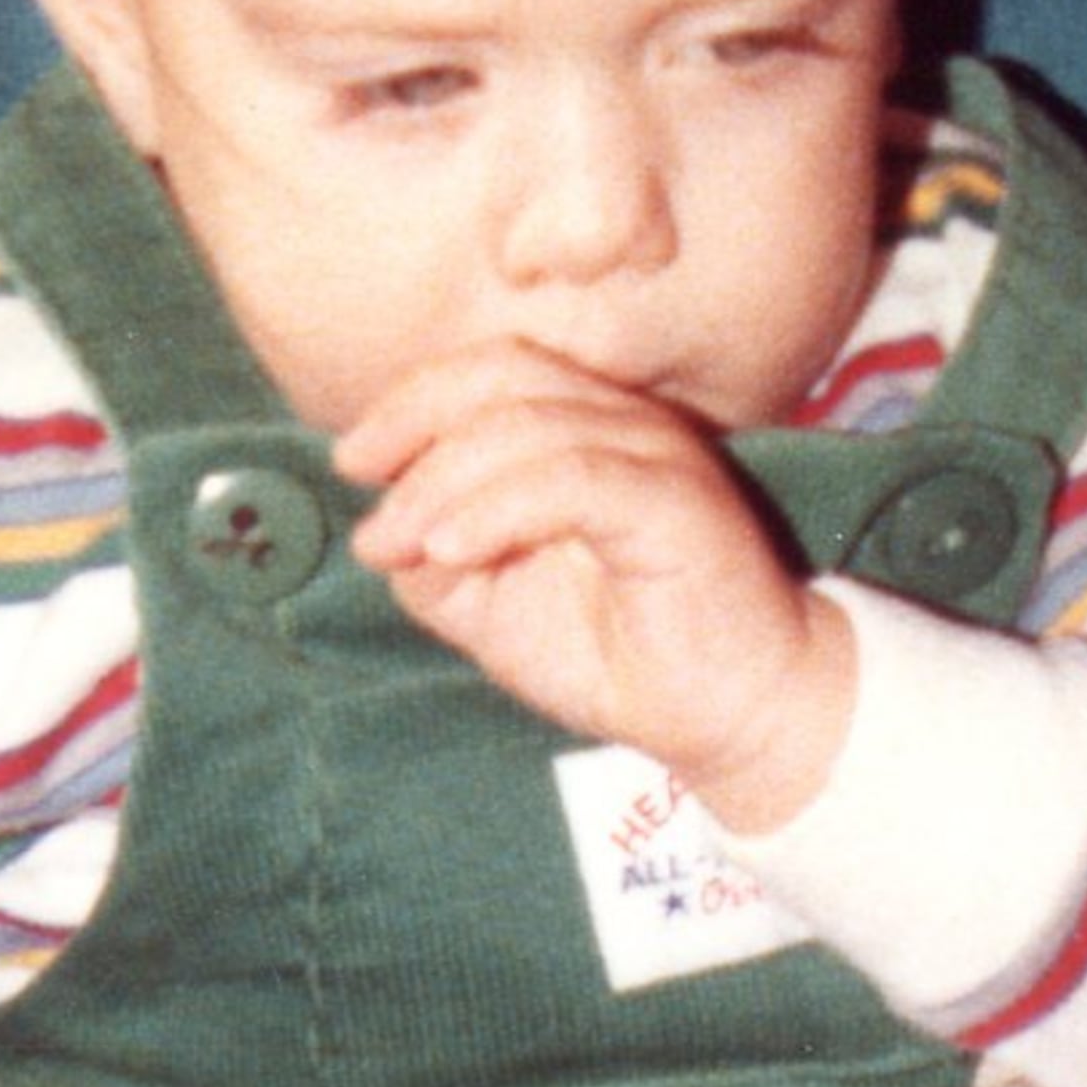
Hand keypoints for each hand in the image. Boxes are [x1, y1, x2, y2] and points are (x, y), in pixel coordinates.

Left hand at [334, 341, 854, 831]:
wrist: (733, 715)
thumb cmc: (622, 654)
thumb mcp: (498, 610)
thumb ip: (439, 562)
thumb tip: (384, 529)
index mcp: (586, 428)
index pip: (493, 371)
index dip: (412, 402)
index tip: (353, 461)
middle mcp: (624, 423)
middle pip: (505, 374)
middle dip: (415, 421)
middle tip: (366, 490)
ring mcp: (655, 456)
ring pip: (531, 424)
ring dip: (444, 480)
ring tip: (399, 543)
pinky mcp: (675, 503)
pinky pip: (573, 479)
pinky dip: (498, 506)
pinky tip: (451, 548)